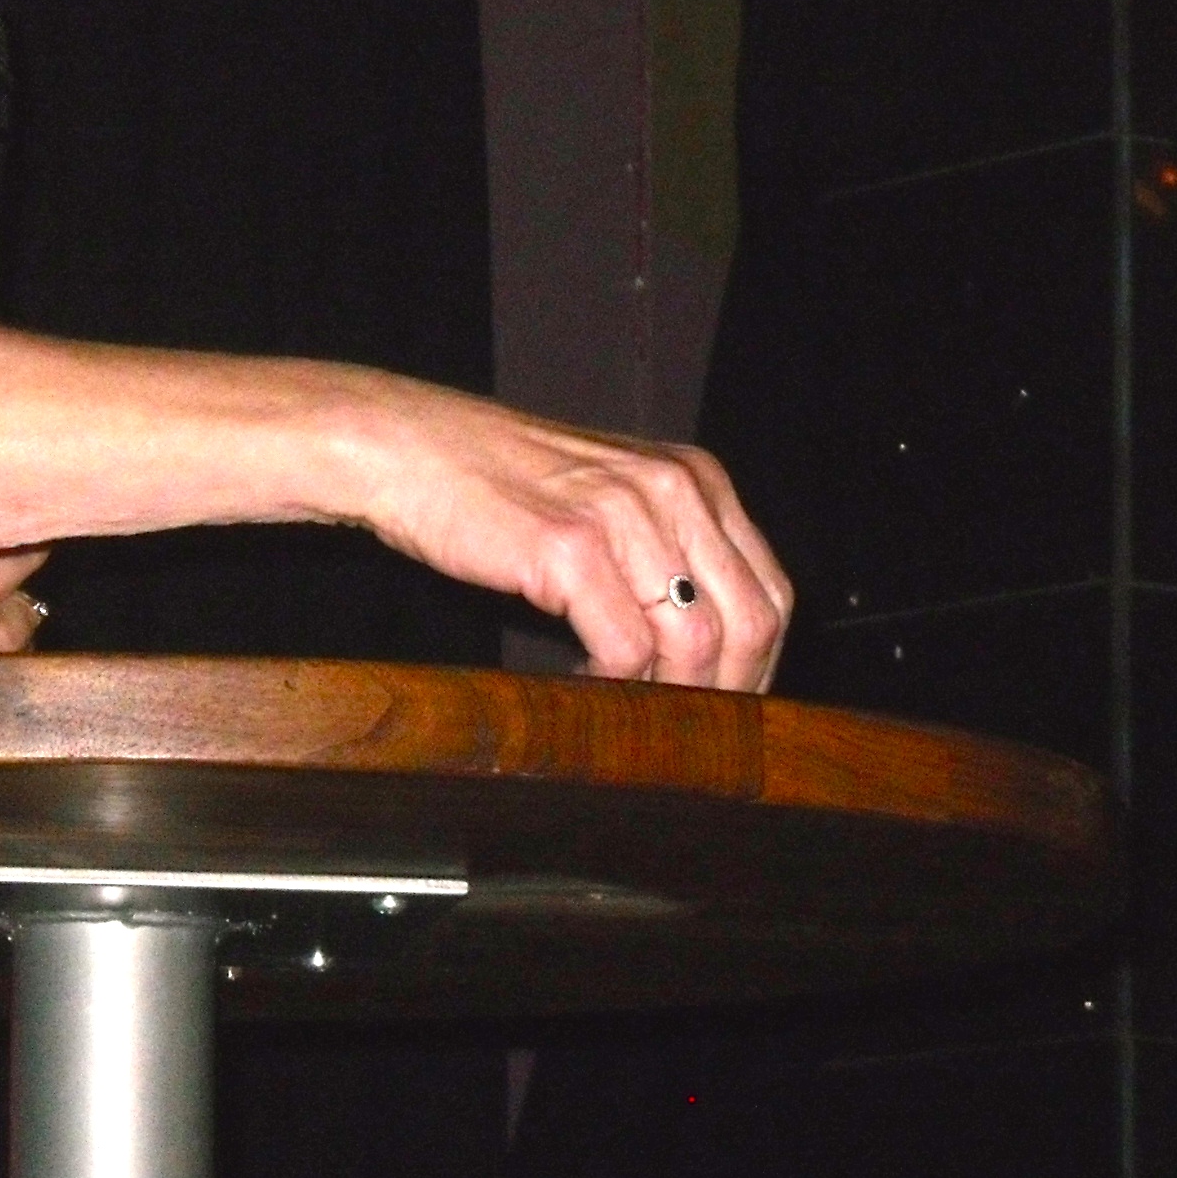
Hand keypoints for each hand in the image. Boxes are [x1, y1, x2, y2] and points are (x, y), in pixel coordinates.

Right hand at [335, 373, 792, 691]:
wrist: (406, 448)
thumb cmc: (496, 482)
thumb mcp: (607, 496)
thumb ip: (665, 548)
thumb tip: (708, 648)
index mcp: (694, 478)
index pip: (769, 591)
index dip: (757, 664)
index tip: (728, 705)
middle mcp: (674, 488)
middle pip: (750, 621)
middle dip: (727, 692)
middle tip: (684, 728)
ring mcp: (625, 514)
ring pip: (696, 642)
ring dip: (668, 694)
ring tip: (629, 708)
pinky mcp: (570, 547)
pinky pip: (625, 647)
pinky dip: (612, 685)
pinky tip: (581, 682)